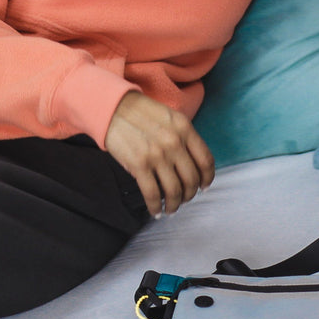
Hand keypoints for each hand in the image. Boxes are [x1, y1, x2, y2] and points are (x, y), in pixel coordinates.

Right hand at [104, 92, 214, 217]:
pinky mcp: (139, 165)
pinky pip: (152, 194)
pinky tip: (154, 210)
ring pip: (174, 191)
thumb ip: (183, 136)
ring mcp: (157, 155)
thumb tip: (191, 164)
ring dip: (174, 205)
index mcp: (184, 128)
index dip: (207, 178)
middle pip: (191, 179)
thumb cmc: (139, 112)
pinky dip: (155, 207)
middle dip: (189, 194)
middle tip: (183, 199)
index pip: (206, 160)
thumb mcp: (169, 117)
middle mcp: (174, 142)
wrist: (111, 107)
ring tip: (170, 209)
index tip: (203, 187)